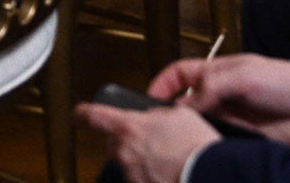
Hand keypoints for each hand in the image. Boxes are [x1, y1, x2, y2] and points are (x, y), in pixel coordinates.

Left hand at [77, 103, 222, 182]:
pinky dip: (149, 174)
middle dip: (126, 139)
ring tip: (166, 157)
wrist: (209, 176)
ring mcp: (131, 174)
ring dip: (140, 158)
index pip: (92, 116)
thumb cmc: (196, 146)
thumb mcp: (177, 114)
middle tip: (149, 139)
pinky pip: (139, 178)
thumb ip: (156, 114)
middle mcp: (124, 152)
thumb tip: (152, 118)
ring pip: (127, 162)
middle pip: (113, 143)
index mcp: (128, 127)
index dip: (83, 113)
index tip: (79, 113)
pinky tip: (168, 171)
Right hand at [147, 55, 289, 143]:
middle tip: (159, 128)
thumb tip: (182, 107)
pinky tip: (202, 152)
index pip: (179, 75)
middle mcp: (219, 96)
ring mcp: (229, 118)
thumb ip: (209, 89)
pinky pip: (215, 142)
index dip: (162, 85)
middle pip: (185, 104)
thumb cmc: (280, 82)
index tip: (147, 100)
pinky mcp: (239, 138)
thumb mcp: (241, 77)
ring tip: (178, 143)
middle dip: (170, 115)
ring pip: (198, 126)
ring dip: (190, 133)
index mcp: (215, 73)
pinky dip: (207, 146)